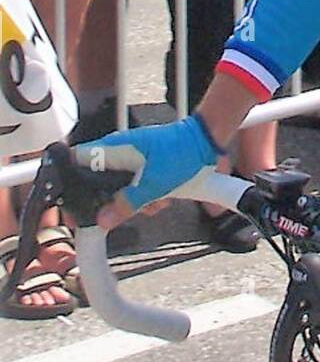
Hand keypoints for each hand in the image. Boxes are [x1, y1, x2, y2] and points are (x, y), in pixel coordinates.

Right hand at [73, 115, 221, 229]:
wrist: (208, 141)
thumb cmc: (182, 150)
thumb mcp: (153, 182)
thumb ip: (127, 203)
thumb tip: (103, 220)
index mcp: (114, 147)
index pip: (77, 160)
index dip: (69, 182)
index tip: (73, 206)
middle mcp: (119, 153)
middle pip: (98, 183)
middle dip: (111, 202)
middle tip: (122, 212)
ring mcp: (133, 161)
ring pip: (119, 190)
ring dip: (135, 203)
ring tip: (154, 204)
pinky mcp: (146, 169)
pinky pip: (137, 189)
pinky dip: (147, 198)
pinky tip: (162, 201)